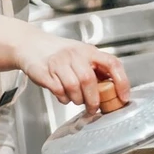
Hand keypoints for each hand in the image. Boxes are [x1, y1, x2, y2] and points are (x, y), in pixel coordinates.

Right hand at [15, 33, 129, 114]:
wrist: (30, 45)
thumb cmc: (59, 53)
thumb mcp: (81, 54)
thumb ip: (96, 69)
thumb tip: (114, 90)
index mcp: (88, 50)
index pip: (112, 63)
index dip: (122, 82)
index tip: (123, 97)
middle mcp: (74, 54)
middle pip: (89, 80)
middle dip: (93, 100)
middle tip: (93, 108)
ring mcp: (58, 62)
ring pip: (73, 88)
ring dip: (77, 100)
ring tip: (76, 100)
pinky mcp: (44, 72)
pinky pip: (58, 91)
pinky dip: (64, 98)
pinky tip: (64, 95)